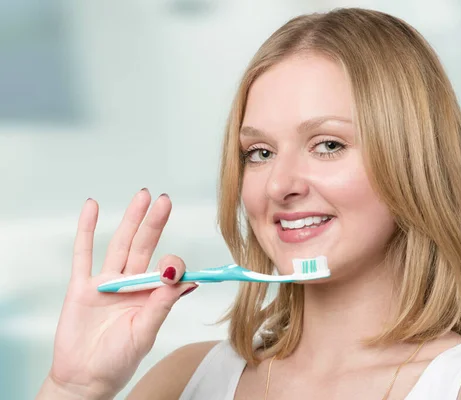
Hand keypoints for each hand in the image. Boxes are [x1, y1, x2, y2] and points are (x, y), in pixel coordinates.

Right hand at [37, 189, 197, 398]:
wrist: (85, 379)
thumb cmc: (118, 361)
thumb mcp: (144, 333)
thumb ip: (161, 305)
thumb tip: (187, 280)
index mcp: (151, 295)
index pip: (167, 270)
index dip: (173, 265)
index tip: (173, 270)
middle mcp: (131, 284)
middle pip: (145, 246)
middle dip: (154, 223)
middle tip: (164, 200)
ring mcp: (106, 283)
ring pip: (120, 244)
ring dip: (130, 220)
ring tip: (142, 195)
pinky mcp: (81, 287)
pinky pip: (83, 254)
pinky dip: (87, 230)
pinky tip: (92, 207)